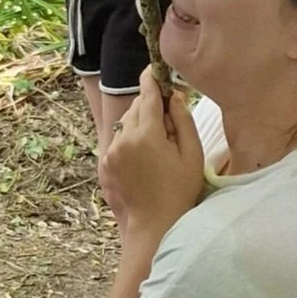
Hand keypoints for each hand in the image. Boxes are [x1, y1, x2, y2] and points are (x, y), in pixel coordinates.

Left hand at [99, 72, 204, 245]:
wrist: (153, 227)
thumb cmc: (180, 192)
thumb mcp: (192, 155)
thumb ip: (183, 121)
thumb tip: (174, 96)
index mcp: (146, 135)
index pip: (148, 95)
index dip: (152, 80)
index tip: (154, 69)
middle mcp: (123, 139)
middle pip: (136, 107)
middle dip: (150, 106)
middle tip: (169, 120)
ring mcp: (110, 152)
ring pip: (125, 124)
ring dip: (139, 124)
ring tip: (158, 145)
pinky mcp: (104, 164)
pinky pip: (117, 141)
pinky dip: (129, 141)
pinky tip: (145, 159)